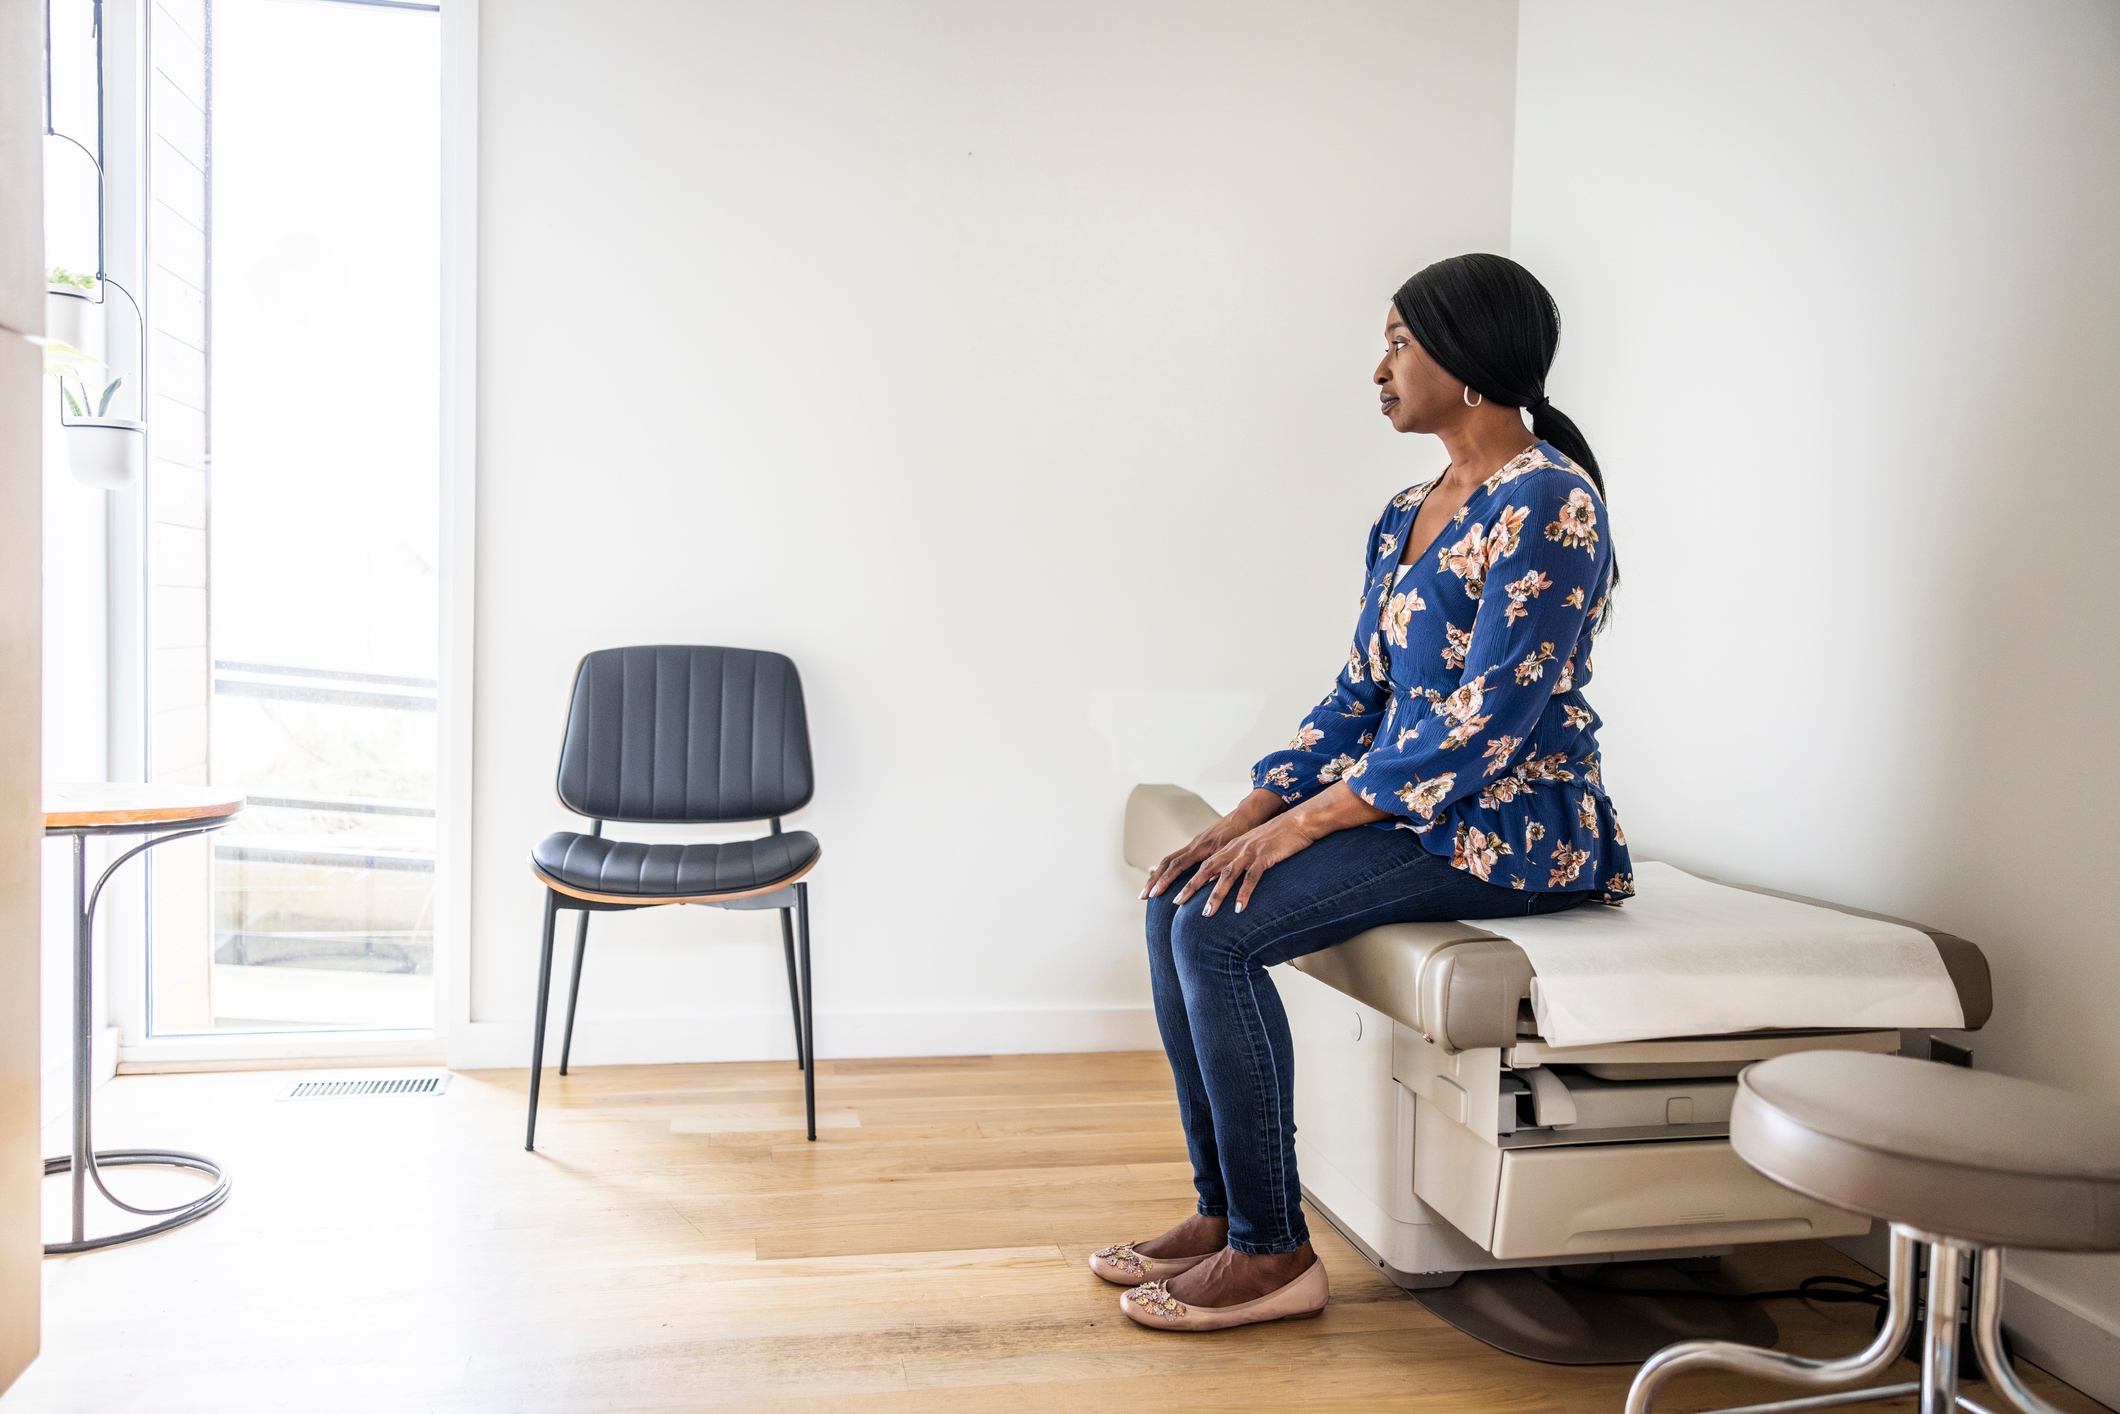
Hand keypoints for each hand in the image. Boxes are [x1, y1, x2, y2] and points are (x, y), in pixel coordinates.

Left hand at [1172, 810, 1324, 917]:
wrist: (1297, 821)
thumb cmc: (1275, 838)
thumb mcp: (1250, 848)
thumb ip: (1236, 862)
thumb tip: (1222, 881)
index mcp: (1229, 848)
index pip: (1201, 865)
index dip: (1185, 878)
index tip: (1172, 895)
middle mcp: (1234, 849)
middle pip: (1207, 869)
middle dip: (1191, 887)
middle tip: (1176, 903)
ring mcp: (1249, 852)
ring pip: (1227, 875)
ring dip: (1215, 895)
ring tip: (1207, 914)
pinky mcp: (1265, 856)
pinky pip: (1252, 877)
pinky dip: (1244, 893)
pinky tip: (1240, 909)